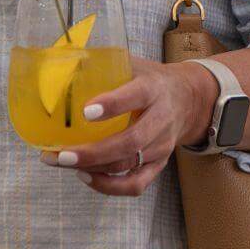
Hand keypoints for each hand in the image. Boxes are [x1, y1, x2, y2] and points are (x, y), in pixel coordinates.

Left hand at [39, 58, 215, 197]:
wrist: (189, 99)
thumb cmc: (150, 80)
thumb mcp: (134, 64)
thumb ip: (104, 64)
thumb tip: (60, 62)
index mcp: (152, 89)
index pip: (135, 96)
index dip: (112, 105)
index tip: (85, 112)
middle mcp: (160, 120)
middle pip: (130, 142)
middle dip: (93, 153)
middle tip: (62, 155)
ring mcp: (161, 146)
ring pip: (129, 166)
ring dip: (93, 169)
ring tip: (62, 162)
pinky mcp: (159, 164)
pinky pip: (136, 185)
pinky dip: (109, 186)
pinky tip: (85, 176)